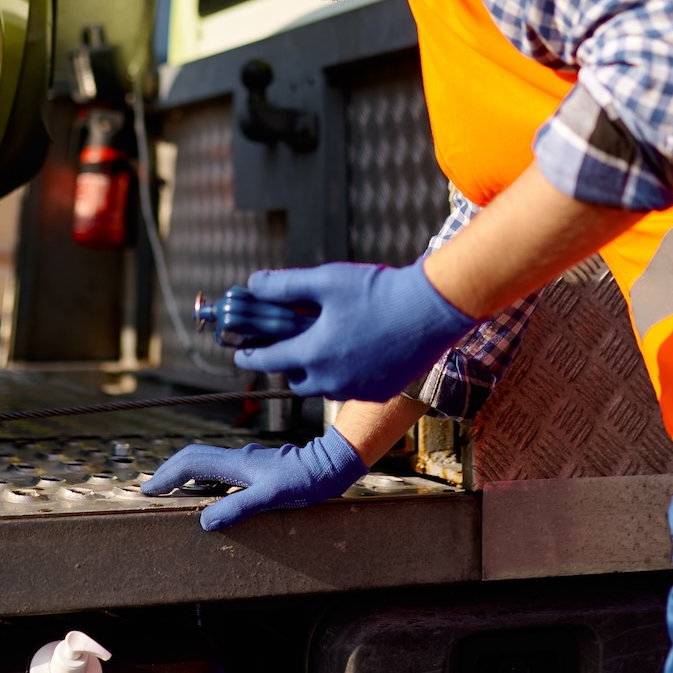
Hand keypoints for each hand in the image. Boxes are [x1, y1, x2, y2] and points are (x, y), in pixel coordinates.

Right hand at [140, 433, 365, 530]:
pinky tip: (209, 492)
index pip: (191, 463)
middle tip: (152, 490)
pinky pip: (221, 469)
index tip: (148, 491)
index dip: (166, 476)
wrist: (331, 465)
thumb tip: (204, 521)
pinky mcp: (258, 468)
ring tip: (173, 491)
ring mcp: (248, 462)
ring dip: (186, 473)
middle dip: (169, 471)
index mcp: (237, 464)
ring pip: (207, 461)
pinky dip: (205, 478)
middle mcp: (239, 459)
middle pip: (194, 457)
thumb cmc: (305, 482)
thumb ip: (238, 508)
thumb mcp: (271, 498)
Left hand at [232, 262, 474, 401]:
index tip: (240, 353)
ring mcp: (357, 390)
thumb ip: (284, 286)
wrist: (432, 309)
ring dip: (317, 369)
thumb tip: (253, 284)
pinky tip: (355, 351)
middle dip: (286, 363)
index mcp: (312, 354)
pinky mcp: (381, 392)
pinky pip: (351, 388)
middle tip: (287, 344)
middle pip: (295, 378)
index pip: (266, 361)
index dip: (249, 355)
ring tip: (324, 344)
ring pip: (323, 385)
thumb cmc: (377, 291)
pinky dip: (345, 373)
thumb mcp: (325, 280)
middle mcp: (331, 381)